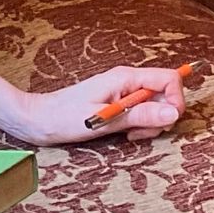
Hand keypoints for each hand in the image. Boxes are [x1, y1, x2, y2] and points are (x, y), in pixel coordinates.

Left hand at [0, 63, 185, 148]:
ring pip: (155, 106)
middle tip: (138, 133)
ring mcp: (123, 91)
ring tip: (128, 134)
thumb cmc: (64, 118)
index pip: (170, 79)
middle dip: (161, 117)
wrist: (38, 120)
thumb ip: (139, 115)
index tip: (164, 123)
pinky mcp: (118, 103)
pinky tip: (124, 134)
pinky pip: (141, 112)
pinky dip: (139, 125)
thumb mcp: (104, 120)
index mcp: (126, 77)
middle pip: (165, 94)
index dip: (176, 100)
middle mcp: (128, 81)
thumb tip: (173, 113)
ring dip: (149, 124)